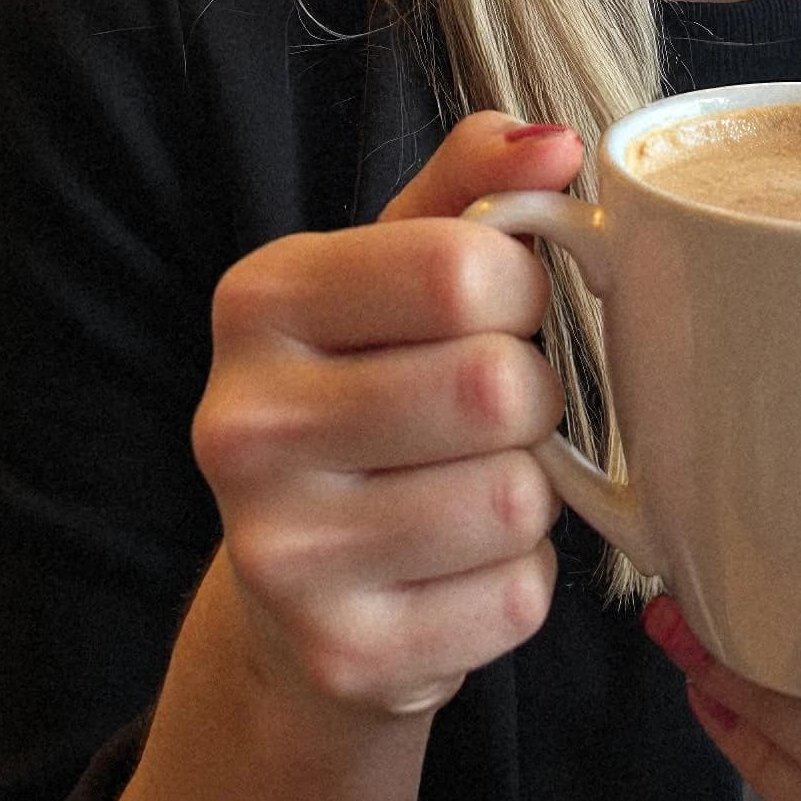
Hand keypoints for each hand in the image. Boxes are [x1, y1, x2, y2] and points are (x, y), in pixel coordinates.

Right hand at [191, 112, 579, 722]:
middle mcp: (244, 425)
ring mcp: (283, 556)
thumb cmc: (367, 390)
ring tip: (468, 483)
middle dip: (531, 394)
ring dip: (527, 491)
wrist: (293, 595)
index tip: (498, 308)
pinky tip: (456, 565)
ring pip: (514, 499)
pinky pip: (515, 599)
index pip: (458, 267)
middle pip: (495, 387)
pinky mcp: (345, 658)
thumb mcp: (395, 269)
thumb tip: (557, 143)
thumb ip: (474, 188)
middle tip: (492, 408)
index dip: (520, 287)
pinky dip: (516, 581)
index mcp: (258, 301)